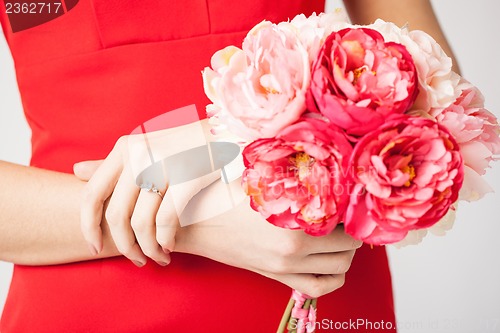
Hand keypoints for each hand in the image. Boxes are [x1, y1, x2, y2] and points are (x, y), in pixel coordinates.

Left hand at [75, 121, 220, 266]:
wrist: (225, 134)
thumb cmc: (182, 147)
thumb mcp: (145, 148)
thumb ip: (113, 163)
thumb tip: (76, 171)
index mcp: (125, 149)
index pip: (92, 194)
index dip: (88, 227)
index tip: (96, 248)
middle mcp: (139, 154)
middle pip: (117, 215)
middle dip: (125, 246)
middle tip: (138, 259)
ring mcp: (164, 164)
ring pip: (142, 222)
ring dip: (148, 248)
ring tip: (158, 257)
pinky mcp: (188, 175)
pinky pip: (167, 220)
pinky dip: (165, 239)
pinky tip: (170, 245)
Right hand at [174, 178, 361, 297]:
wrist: (196, 224)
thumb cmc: (225, 196)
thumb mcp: (260, 176)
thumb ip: (293, 171)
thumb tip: (322, 160)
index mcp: (292, 218)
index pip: (344, 216)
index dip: (351, 205)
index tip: (348, 197)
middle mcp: (295, 247)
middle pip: (349, 244)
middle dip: (353, 229)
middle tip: (346, 216)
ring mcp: (286, 266)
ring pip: (341, 267)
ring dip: (347, 252)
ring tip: (339, 236)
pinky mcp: (278, 277)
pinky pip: (319, 288)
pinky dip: (334, 278)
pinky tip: (331, 263)